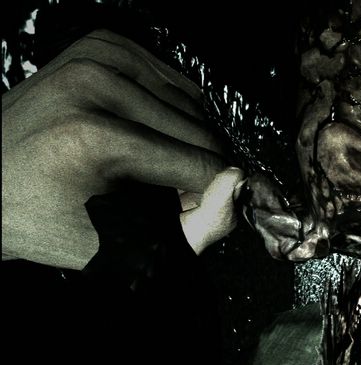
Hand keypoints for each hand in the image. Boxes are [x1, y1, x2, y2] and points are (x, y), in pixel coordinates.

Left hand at [2, 29, 238, 268]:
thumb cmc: (47, 219)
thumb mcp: (124, 247)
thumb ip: (198, 228)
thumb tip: (237, 183)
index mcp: (94, 137)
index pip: (199, 164)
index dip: (202, 197)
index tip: (178, 211)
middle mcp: (92, 85)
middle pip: (200, 132)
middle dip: (193, 169)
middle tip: (159, 191)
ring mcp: (94, 59)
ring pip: (192, 106)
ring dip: (184, 140)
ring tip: (147, 163)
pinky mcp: (100, 45)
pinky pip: (173, 79)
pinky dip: (173, 108)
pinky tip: (148, 129)